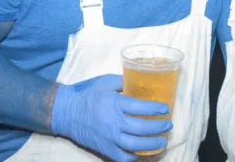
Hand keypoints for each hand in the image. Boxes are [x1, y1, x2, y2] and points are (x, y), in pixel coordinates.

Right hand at [51, 74, 171, 161]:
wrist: (65, 111)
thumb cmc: (86, 93)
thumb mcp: (106, 81)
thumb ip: (124, 82)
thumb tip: (140, 82)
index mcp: (115, 103)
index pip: (141, 107)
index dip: (157, 109)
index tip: (166, 109)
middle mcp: (114, 122)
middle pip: (142, 128)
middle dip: (159, 127)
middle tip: (168, 125)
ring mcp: (109, 138)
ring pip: (135, 146)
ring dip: (152, 144)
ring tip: (162, 141)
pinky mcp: (104, 149)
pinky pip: (123, 157)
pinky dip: (135, 157)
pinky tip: (143, 152)